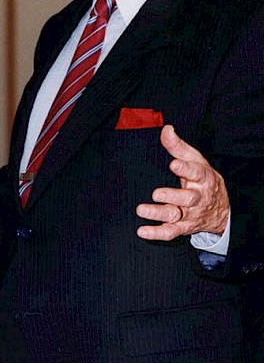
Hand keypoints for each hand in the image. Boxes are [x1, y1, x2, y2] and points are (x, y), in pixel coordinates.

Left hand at [136, 124, 229, 240]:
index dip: (186, 169)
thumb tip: (166, 129)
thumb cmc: (202, 179)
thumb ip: (178, 146)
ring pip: (176, 216)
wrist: (221, 208)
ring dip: (158, 214)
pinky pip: (170, 232)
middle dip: (172, 196)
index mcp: (202, 179)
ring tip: (142, 210)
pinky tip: (142, 231)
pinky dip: (156, 233)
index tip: (174, 164)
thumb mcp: (195, 160)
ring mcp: (190, 214)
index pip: (196, 173)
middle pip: (187, 198)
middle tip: (156, 193)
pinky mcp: (183, 227)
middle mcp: (197, 198)